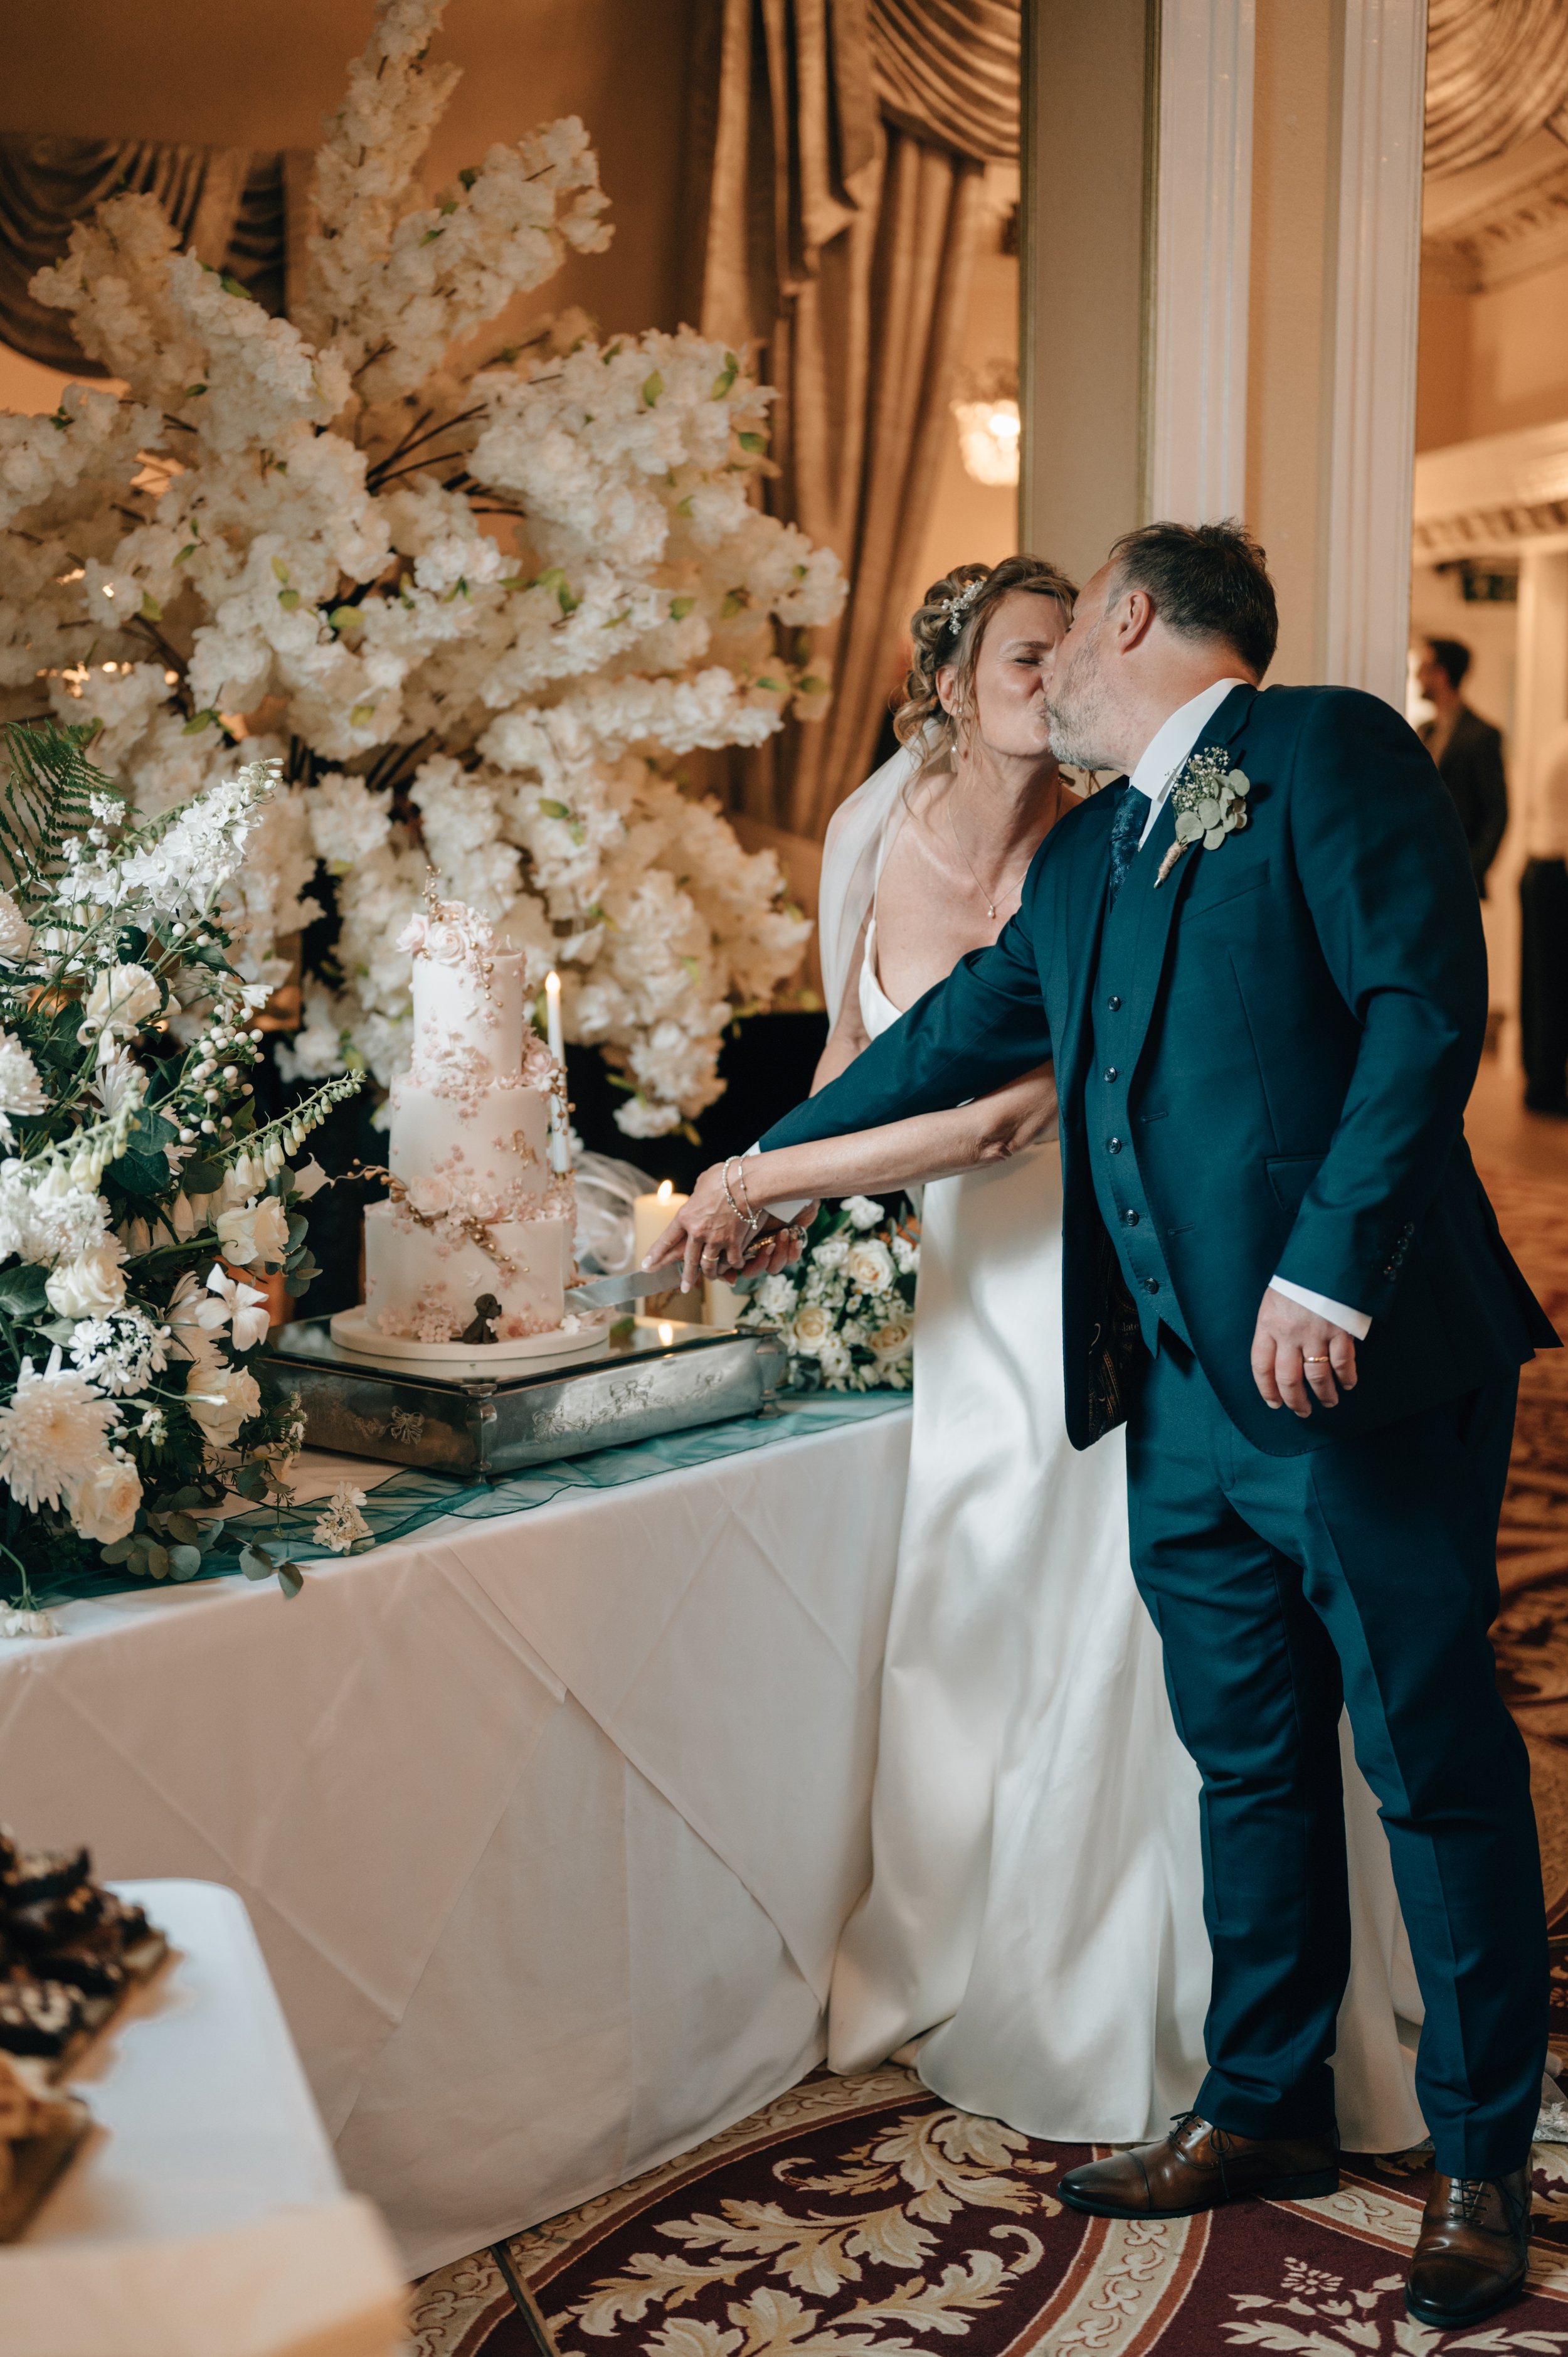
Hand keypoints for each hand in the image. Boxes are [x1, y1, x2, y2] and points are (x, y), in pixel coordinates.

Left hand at [643, 1164, 752, 1292]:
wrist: (746, 1183)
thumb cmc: (724, 1177)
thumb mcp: (702, 1183)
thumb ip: (697, 1196)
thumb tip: (699, 1198)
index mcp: (685, 1217)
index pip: (667, 1240)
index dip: (656, 1255)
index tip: (647, 1265)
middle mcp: (697, 1232)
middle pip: (689, 1260)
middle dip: (686, 1277)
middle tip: (684, 1288)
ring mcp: (716, 1240)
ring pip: (710, 1265)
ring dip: (711, 1274)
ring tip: (711, 1278)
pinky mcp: (733, 1243)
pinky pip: (732, 1261)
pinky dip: (734, 1264)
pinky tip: (736, 1266)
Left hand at [1250, 1285, 1357, 1415]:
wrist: (1326, 1255)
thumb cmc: (1298, 1278)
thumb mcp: (1274, 1300)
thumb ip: (1274, 1327)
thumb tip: (1277, 1354)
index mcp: (1268, 1325)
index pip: (1261, 1367)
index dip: (1267, 1390)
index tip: (1274, 1403)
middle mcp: (1289, 1334)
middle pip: (1288, 1379)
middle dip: (1295, 1400)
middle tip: (1302, 1411)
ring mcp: (1316, 1334)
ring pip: (1317, 1376)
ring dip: (1323, 1394)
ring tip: (1328, 1402)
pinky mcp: (1341, 1331)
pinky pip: (1343, 1363)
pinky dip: (1346, 1378)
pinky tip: (1348, 1384)